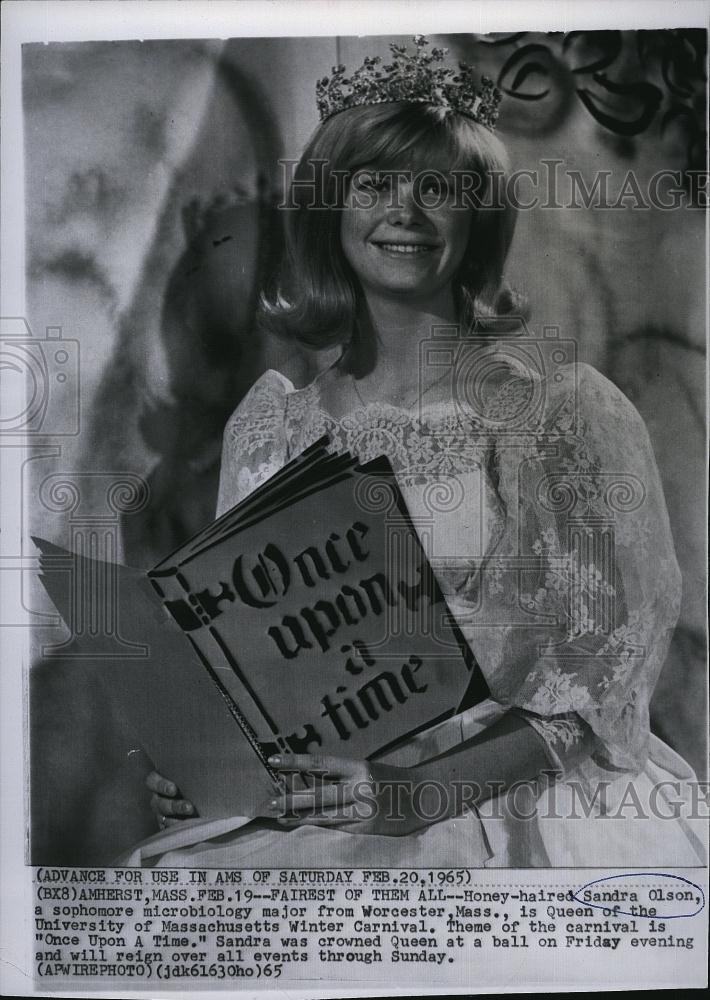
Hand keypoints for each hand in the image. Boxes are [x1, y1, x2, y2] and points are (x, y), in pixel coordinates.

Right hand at [145, 771, 196, 827]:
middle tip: (189, 807)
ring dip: (177, 821)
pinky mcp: (166, 826)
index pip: (152, 781)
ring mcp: (160, 813)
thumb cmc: (192, 778)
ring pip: (164, 818)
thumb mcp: (188, 771)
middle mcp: (157, 798)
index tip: (174, 789)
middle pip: (159, 803)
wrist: (197, 795)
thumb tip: (207, 754)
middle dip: (175, 806)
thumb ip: (191, 766)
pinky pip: (168, 831)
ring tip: (192, 820)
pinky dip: (178, 830)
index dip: (161, 785)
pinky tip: (190, 829)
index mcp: (158, 781)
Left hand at [267, 753, 433, 836]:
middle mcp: (360, 788)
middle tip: (270, 800)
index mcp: (360, 767)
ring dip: (299, 816)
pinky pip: (336, 827)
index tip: (273, 760)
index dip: (295, 762)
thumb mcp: (368, 769)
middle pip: (318, 793)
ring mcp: (363, 811)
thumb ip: (343, 774)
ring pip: (324, 815)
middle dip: (292, 797)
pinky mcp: (366, 830)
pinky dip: (317, 826)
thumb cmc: (391, 780)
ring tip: (278, 816)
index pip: (321, 763)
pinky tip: (302, 826)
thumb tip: (309, 777)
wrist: (424, 798)